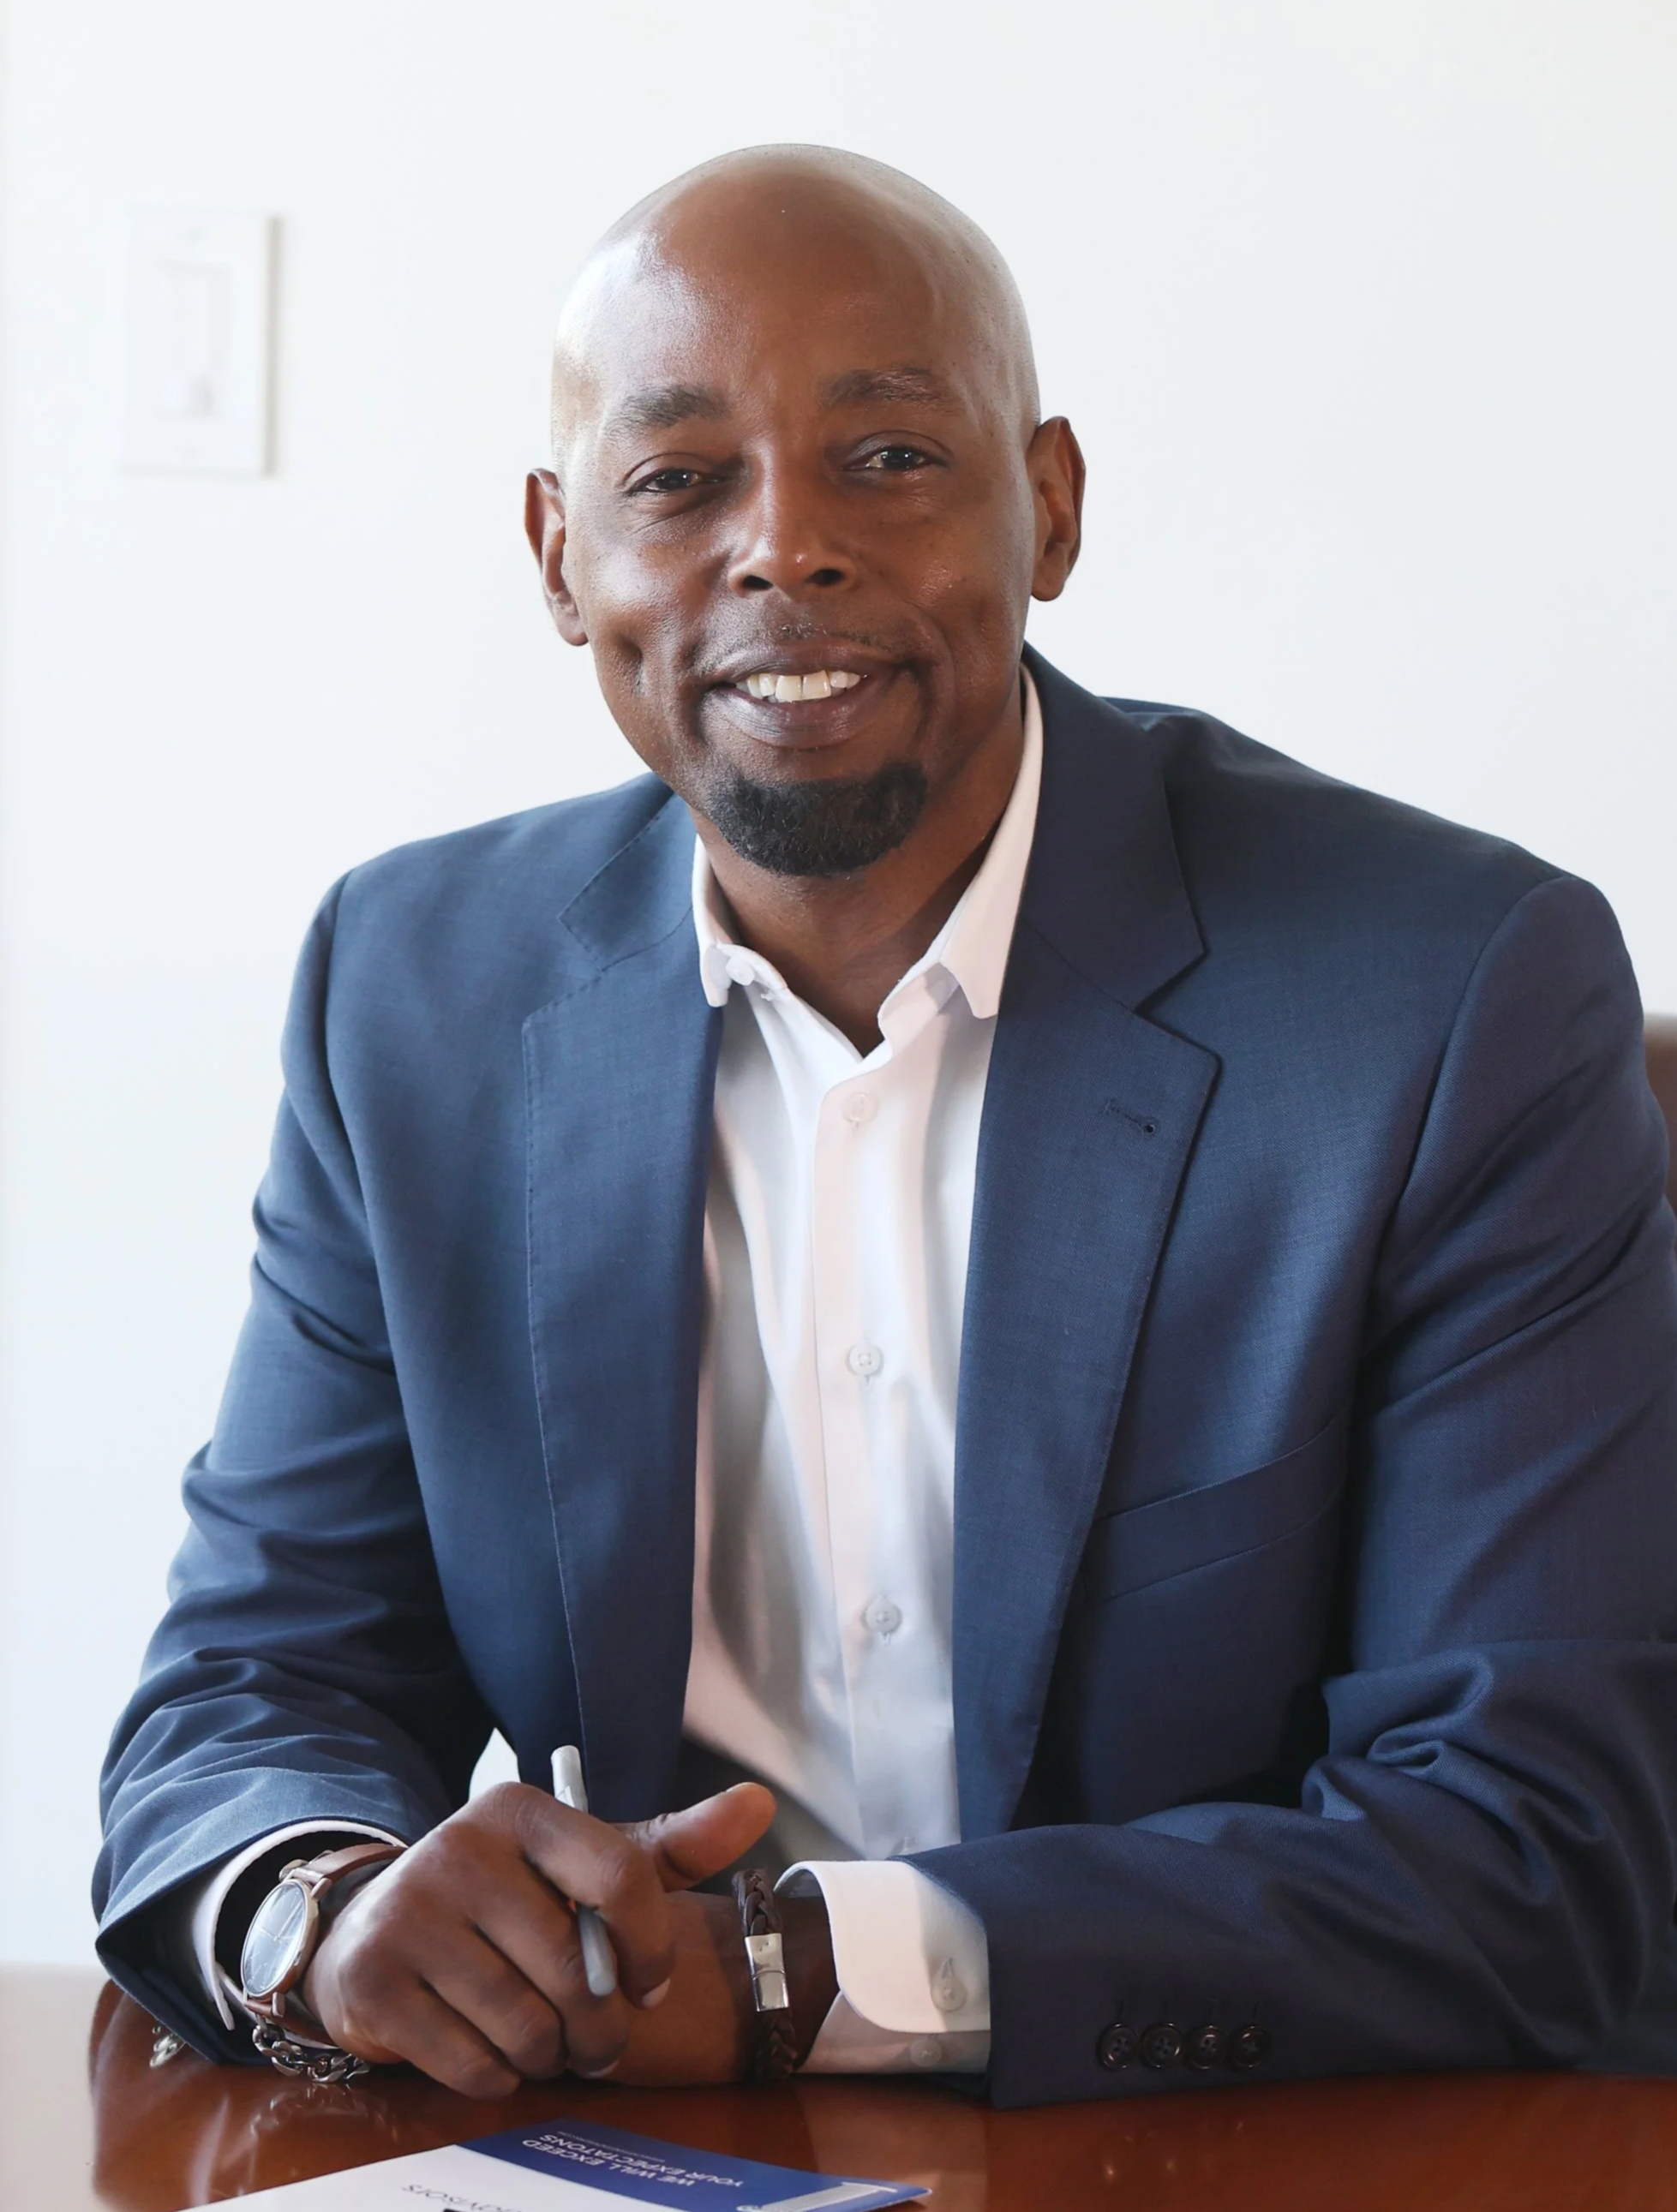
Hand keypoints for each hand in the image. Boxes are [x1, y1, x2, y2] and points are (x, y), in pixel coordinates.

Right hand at [301, 1779, 783, 2095]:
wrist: (374, 1929)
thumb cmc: (507, 1901)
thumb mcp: (583, 1865)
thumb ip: (670, 1846)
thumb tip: (758, 1804)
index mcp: (521, 1809)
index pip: (621, 1872)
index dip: (650, 1945)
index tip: (648, 1984)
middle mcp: (460, 1847)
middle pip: (574, 1969)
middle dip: (601, 2028)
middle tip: (597, 2041)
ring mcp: (409, 1911)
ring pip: (525, 2025)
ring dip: (550, 2056)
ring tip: (546, 2043)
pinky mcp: (374, 1980)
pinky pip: (472, 2064)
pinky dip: (499, 2077)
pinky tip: (492, 2051)